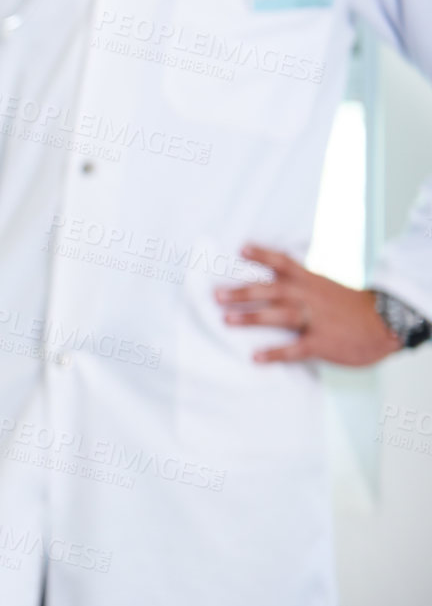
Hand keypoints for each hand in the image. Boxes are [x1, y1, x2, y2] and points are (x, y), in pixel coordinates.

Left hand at [213, 243, 401, 364]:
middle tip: (216, 294)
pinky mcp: (323, 342)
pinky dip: (275, 353)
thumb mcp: (327, 287)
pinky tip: (256, 357)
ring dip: (252, 317)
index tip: (240, 248)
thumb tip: (273, 285)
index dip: (262, 255)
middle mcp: (310, 296)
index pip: (283, 263)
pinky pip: (295, 348)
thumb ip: (302, 285)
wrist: (387, 324)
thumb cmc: (352, 307)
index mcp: (311, 281)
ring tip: (227, 320)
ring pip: (279, 315)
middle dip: (243, 292)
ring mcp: (316, 319)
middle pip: (272, 290)